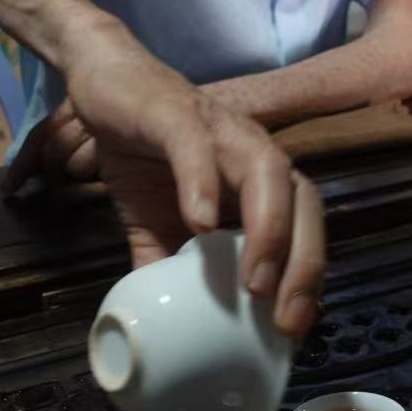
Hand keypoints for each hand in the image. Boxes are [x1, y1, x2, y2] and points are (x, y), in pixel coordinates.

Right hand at [3, 17, 324, 338]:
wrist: (103, 82)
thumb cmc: (142, 150)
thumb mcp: (151, 222)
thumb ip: (164, 265)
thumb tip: (163, 326)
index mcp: (257, 180)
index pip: (305, 227)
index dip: (309, 276)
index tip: (295, 328)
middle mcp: (253, 151)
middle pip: (302, 202)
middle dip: (303, 263)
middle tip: (283, 318)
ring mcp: (219, 129)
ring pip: (266, 172)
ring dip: (268, 229)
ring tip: (253, 281)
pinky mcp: (176, 113)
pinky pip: (197, 148)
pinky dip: (202, 185)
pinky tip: (199, 224)